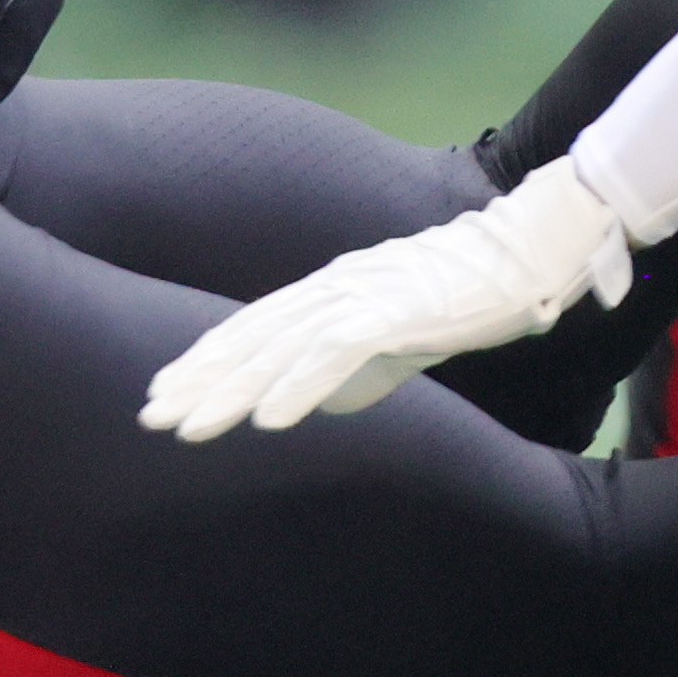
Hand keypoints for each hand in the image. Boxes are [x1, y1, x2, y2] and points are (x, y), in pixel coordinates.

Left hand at [139, 157, 632, 441]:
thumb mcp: (395, 336)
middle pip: (249, 338)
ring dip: (232, 391)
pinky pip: (337, 352)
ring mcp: (361, 295)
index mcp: (326, 292)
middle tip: (150, 415)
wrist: (527, 249)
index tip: (162, 394)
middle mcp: (330, 289)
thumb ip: (352, 367)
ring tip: (191, 427)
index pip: (249, 329)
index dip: (203, 362)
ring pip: (279, 348)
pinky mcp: (397, 309)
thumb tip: (314, 404)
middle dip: (197, 380)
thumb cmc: (465, 292)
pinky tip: (270, 419)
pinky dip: (300, 385)